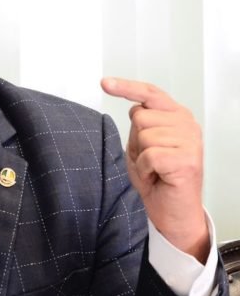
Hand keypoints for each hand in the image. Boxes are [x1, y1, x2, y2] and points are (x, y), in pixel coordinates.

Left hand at [101, 77, 208, 261]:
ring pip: (143, 135)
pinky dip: (145, 169)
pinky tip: (157, 177)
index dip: (126, 87)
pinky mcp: (186, 158)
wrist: (172, 212)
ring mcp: (190, 140)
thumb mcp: (141, 146)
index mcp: (177, 116)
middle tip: (149, 161)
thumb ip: (140, 125)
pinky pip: (148, 155)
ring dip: (141, 158)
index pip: (150, 94)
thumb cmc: (157, 179)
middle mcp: (187, 124)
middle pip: (140, 116)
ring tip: (154, 170)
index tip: (104, 83)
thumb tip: (132, 108)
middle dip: (136, 141)